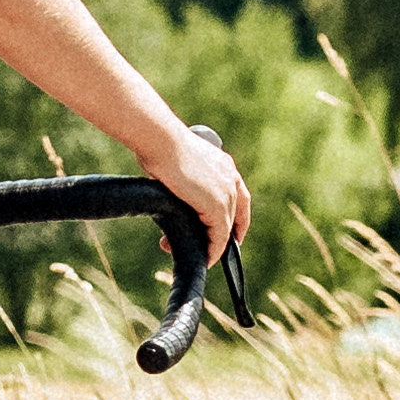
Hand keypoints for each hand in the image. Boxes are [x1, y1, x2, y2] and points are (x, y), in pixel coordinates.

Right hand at [135, 117, 251, 267]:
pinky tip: (206, 258)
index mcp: (224, 165)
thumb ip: (184, 179)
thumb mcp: (178, 163)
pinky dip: (213, 250)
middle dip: (223, 235)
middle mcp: (230, 178)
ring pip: (226, 228)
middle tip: (213, 250)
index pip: (239, 196)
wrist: (161, 141)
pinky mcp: (217, 206)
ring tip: (204, 258)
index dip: (238, 218)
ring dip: (213, 246)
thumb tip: (172, 188)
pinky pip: (220, 235)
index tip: (234, 232)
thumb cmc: (159, 146)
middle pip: (235, 215)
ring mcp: (226, 192)